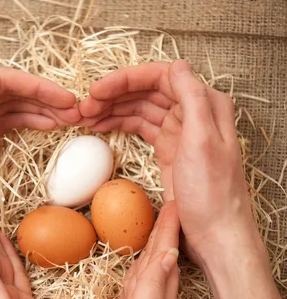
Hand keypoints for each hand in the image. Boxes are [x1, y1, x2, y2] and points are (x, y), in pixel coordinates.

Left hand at [0, 69, 79, 259]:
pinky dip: (28, 124)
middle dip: (44, 98)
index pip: (3, 80)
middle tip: (74, 111)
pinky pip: (6, 125)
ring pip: (11, 108)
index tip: (65, 99)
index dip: (37, 87)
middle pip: (10, 92)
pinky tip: (45, 127)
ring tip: (67, 119)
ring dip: (40, 111)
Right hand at [79, 201, 179, 298]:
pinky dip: (137, 272)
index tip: (172, 205)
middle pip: (158, 259)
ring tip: (153, 230)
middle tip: (165, 209)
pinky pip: (134, 288)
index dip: (168, 230)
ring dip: (152, 249)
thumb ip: (153, 287)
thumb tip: (168, 253)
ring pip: (147, 272)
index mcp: (158, 298)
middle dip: (163, 233)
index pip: (165, 255)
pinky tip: (136, 269)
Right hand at [80, 60, 252, 261]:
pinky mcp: (169, 151)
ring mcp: (179, 133)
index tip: (97, 90)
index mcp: (204, 105)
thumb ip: (192, 99)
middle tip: (84, 107)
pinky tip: (102, 128)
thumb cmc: (212, 193)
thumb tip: (176, 64)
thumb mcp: (202, 141)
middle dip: (114, 95)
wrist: (215, 234)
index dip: (126, 80)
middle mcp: (193, 113)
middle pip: (147, 91)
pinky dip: (121, 125)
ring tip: (86, 117)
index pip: (161, 77)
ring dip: (113, 109)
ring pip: (141, 109)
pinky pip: (141, 129)